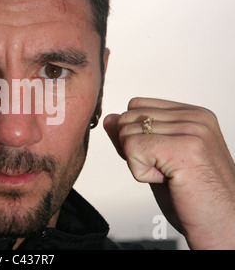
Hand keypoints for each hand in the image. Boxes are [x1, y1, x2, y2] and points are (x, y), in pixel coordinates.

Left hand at [104, 97, 234, 248]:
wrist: (221, 226)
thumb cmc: (193, 196)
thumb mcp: (157, 159)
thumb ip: (134, 136)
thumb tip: (110, 118)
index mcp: (193, 114)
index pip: (136, 105)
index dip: (136, 135)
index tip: (160, 158)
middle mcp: (195, 117)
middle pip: (127, 118)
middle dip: (135, 150)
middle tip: (165, 170)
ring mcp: (191, 130)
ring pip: (127, 134)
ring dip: (139, 163)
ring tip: (169, 175)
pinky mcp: (182, 148)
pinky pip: (132, 148)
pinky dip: (140, 172)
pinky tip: (166, 180)